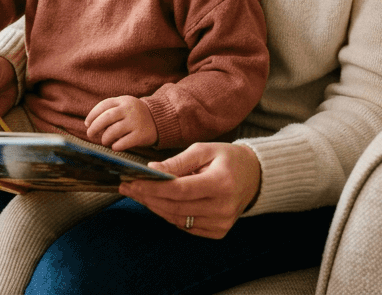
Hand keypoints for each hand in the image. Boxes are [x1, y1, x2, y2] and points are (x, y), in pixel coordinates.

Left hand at [84, 96, 157, 151]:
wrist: (159, 120)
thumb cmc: (135, 115)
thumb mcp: (125, 106)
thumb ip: (110, 111)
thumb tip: (91, 125)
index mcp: (123, 101)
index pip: (103, 105)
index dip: (92, 115)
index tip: (87, 124)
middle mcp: (129, 110)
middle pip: (106, 118)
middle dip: (95, 127)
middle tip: (90, 134)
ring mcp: (136, 122)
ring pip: (113, 131)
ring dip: (105, 138)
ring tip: (104, 141)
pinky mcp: (141, 135)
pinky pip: (124, 142)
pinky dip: (116, 146)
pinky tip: (114, 146)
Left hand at [118, 142, 261, 238]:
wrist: (254, 176)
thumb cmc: (227, 159)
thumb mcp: (204, 150)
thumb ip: (177, 162)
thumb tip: (151, 170)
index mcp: (221, 183)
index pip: (179, 190)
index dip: (153, 188)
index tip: (132, 181)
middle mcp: (223, 207)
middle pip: (175, 207)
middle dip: (147, 197)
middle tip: (127, 187)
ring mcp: (222, 223)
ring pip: (177, 219)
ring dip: (155, 207)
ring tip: (137, 193)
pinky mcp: (219, 232)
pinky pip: (186, 226)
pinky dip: (169, 215)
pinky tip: (157, 203)